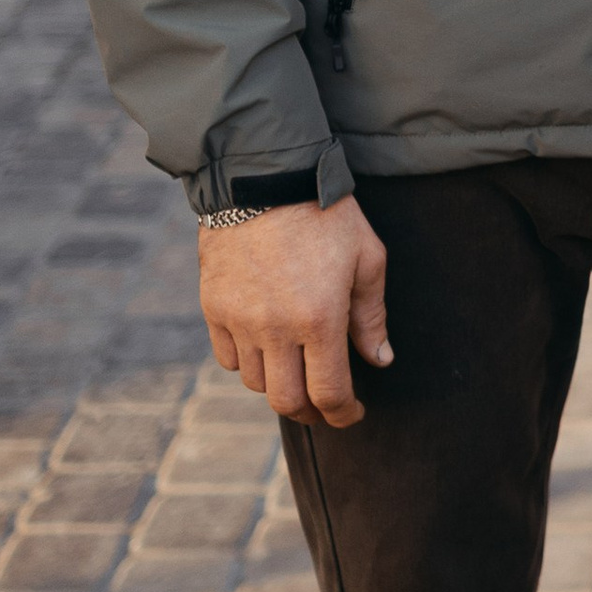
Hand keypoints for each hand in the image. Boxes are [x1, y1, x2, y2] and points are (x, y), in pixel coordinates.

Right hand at [200, 199, 389, 428]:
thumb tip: (379, 359)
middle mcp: (274, 328)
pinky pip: (227, 358)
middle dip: (311, 412)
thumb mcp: (367, 258)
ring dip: (280, 384)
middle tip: (325, 404)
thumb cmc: (325, 214)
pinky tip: (266, 346)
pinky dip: (248, 362)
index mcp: (319, 319)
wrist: (263, 177)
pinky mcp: (212, 308)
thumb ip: (371, 315)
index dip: (344, 414)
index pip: (328, 393)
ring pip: (256, 382)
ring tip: (297, 368)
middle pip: (287, 402)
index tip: (353, 413)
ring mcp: (238, 320)